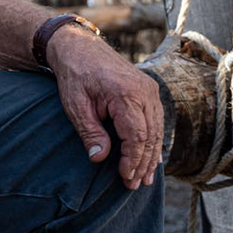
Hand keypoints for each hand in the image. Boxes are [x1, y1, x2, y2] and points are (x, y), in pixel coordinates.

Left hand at [45, 27, 163, 189]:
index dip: (132, 160)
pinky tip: (151, 158)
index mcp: (126, 94)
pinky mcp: (149, 90)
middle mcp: (144, 92)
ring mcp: (149, 90)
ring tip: (144, 178)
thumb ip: (89, 132)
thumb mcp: (75, 105)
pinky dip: (154, 140)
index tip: (124, 177)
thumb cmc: (75, 75)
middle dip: (143, 163)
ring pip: (157, 130)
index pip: (137, 136)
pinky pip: (157, 120)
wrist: (79, 47)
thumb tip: (99, 158)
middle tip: (134, 185)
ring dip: (151, 156)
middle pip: (150, 136)